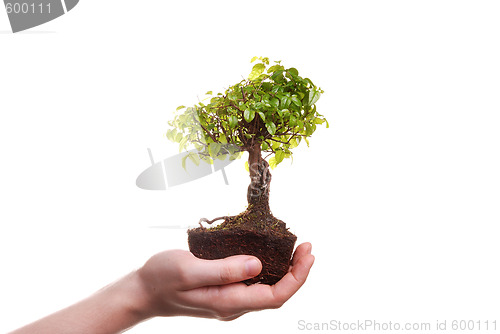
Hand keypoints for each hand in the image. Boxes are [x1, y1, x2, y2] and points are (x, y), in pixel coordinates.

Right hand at [136, 242, 314, 320]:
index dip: (297, 278)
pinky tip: (270, 253)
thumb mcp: (188, 269)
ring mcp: (230, 300)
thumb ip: (223, 270)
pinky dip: (269, 268)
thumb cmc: (161, 278)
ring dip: (286, 270)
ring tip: (296, 248)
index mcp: (228, 302)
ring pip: (267, 289)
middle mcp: (233, 305)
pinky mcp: (225, 291)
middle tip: (307, 246)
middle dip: (297, 272)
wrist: (144, 291)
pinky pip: (255, 283)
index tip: (307, 254)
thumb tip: (258, 265)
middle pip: (276, 294)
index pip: (275, 297)